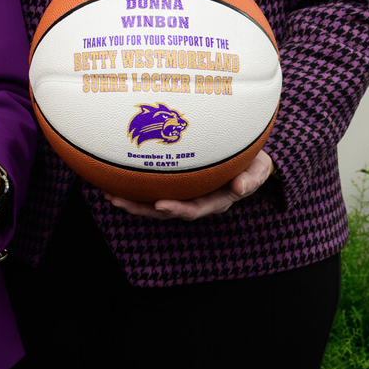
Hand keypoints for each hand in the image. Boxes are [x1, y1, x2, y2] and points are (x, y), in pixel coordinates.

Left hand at [106, 151, 272, 219]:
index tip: (160, 204)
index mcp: (216, 200)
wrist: (248, 158)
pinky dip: (136, 188)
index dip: (178, 209)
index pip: (195, 209)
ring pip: (155, 202)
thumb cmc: (253, 163)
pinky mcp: (176, 185)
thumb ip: (252, 178)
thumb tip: (240, 187)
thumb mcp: (259, 169)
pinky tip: (116, 181)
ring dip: (133, 201)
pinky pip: (154, 189)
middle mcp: (197, 201)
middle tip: (119, 201)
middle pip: (167, 210)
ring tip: (110, 195)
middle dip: (142, 208)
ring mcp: (185, 194)